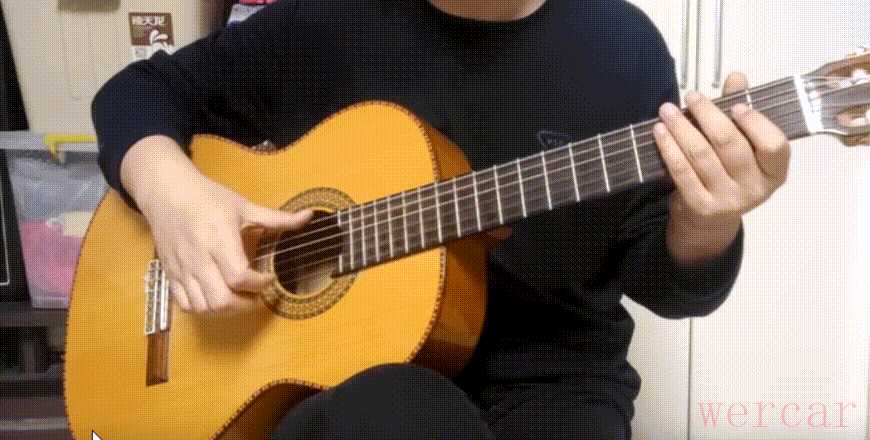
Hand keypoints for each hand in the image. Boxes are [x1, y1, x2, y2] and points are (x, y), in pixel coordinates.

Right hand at [122, 135, 312, 315]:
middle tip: (257, 295)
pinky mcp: (171, 275)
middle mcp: (199, 258)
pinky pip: (186, 305)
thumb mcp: (244, 206)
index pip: (239, 277)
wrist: (167, 192)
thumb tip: (309, 217)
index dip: (259, 284)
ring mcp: (183, 269)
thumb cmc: (206, 198)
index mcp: (218, 239)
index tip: (269, 277)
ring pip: (204, 307)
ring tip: (240, 298)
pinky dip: (204, 309)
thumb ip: (277, 218)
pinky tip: (218, 297)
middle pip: (221, 300)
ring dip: (226, 310)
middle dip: (245, 304)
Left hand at [652, 72, 790, 262]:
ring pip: (702, 156)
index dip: (755, 123)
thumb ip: (742, 111)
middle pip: (731, 145)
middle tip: (691, 97)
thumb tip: (737, 77)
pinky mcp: (700, 207)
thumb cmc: (729, 172)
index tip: (735, 105)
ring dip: (682, 128)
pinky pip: (682, 172)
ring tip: (667, 110)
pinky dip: (669, 149)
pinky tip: (659, 132)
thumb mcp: (743, 145)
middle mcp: (755, 188)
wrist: (709, 220)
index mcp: (775, 171)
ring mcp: (728, 200)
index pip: (774, 145)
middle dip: (708, 115)